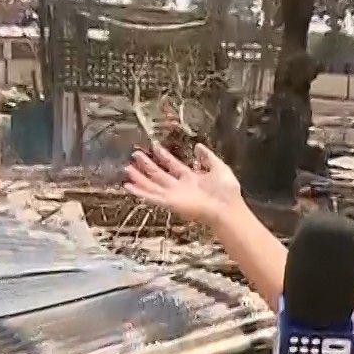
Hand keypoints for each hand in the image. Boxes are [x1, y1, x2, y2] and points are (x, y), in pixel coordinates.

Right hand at [123, 143, 241, 226]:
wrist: (226, 208)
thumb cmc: (226, 191)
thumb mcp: (218, 167)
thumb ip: (207, 156)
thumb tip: (198, 145)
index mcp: (191, 178)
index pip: (173, 165)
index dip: (164, 156)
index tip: (155, 147)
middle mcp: (180, 187)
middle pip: (159, 174)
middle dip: (147, 165)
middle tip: (135, 154)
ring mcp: (174, 195)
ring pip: (152, 185)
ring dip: (139, 178)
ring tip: (127, 169)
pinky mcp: (170, 203)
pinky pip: (151, 196)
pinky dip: (139, 192)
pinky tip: (129, 186)